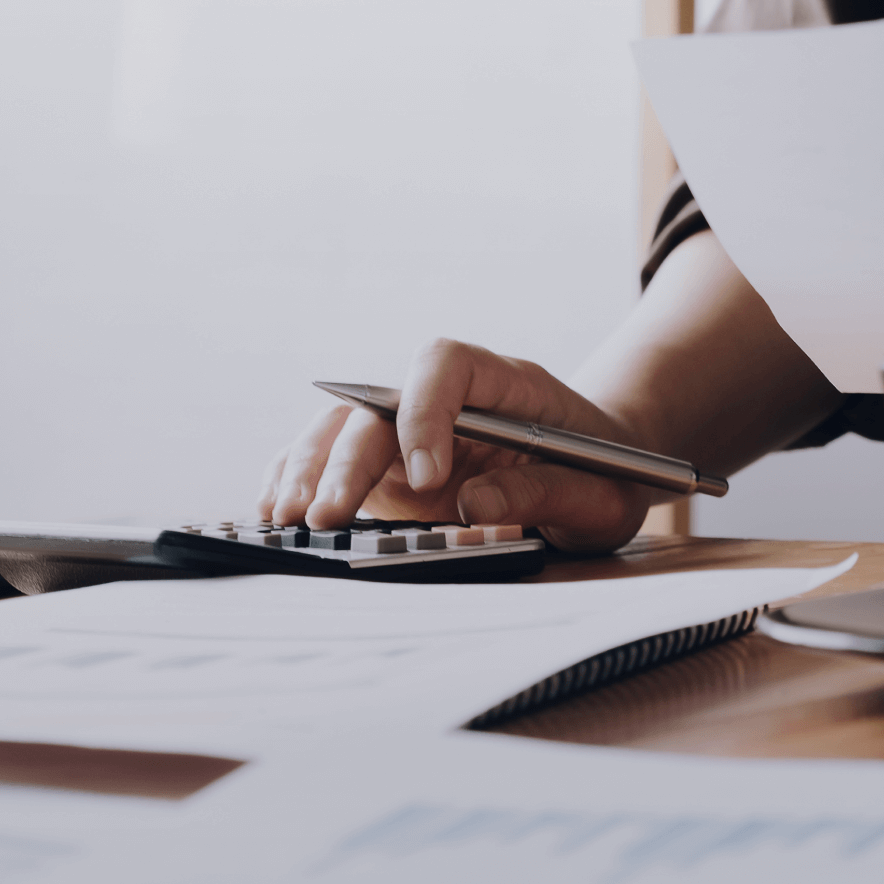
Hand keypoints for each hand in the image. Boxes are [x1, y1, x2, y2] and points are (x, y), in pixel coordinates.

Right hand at [258, 339, 652, 552]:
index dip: (424, 410)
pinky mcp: (393, 472)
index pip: (446, 364)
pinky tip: (275, 508)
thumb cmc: (608, 474)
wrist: (606, 473)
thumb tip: (475, 504)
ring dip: (310, 467)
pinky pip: (335, 459)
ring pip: (345, 428)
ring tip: (286, 518)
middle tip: (327, 517)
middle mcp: (449, 400)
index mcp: (505, 382)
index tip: (428, 476)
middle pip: (381, 404)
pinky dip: (299, 476)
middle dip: (348, 457)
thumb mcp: (600, 493)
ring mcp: (414, 433)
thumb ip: (545, 491)